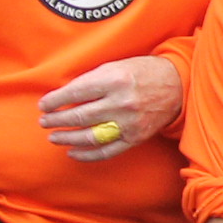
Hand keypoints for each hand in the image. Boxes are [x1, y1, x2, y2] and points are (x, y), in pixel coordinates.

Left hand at [37, 55, 182, 160]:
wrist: (179, 84)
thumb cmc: (143, 72)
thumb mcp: (116, 66)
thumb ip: (91, 81)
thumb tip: (62, 97)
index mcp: (115, 80)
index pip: (74, 93)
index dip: (54, 101)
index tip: (44, 105)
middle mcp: (122, 102)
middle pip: (79, 116)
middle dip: (56, 120)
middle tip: (44, 122)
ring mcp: (130, 122)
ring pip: (90, 136)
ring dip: (66, 138)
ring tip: (53, 137)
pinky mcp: (136, 137)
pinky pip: (107, 151)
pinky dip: (87, 155)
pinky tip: (72, 152)